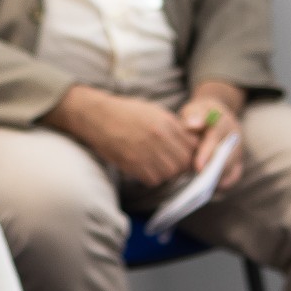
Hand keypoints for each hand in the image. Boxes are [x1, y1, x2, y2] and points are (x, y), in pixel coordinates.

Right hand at [48, 85, 194, 186]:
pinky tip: (148, 169)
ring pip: (170, 173)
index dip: (192, 152)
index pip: (192, 145)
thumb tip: (191, 138)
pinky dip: (154, 178)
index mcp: (166, 123)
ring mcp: (145, 152)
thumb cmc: (126, 112)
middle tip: (174, 162)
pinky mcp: (133, 164)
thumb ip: (174, 126)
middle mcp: (158, 138)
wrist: (98, 117)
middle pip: (183, 162)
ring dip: (168, 172)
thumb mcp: (154, 111)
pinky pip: (153, 179)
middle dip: (182, 164)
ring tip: (160, 165)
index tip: (186, 153)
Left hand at [177, 88, 246, 192]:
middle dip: (214, 171)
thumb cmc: (200, 114)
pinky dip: (225, 183)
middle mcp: (235, 136)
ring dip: (218, 179)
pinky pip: (235, 175)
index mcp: (223, 121)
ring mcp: (238, 149)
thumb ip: (193, 116)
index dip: (208, 153)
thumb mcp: (195, 109)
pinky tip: (210, 190)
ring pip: (232, 167)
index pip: (217, 137)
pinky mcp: (238, 161)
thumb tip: (192, 125)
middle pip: (228, 156)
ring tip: (201, 190)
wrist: (215, 113)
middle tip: (199, 185)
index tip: (198, 167)